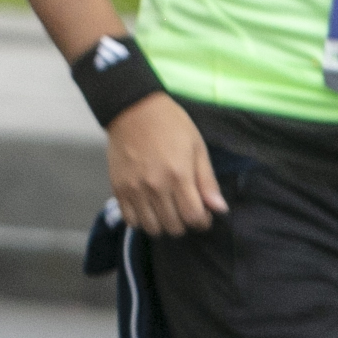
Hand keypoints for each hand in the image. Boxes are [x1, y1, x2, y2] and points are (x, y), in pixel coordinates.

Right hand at [105, 91, 224, 236]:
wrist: (133, 110)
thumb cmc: (171, 125)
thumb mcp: (197, 147)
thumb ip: (207, 181)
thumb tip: (219, 209)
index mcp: (179, 175)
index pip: (193, 216)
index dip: (202, 221)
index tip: (204, 215)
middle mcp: (155, 186)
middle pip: (173, 226)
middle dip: (184, 224)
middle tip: (185, 211)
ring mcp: (134, 189)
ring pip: (151, 227)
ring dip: (163, 225)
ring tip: (167, 212)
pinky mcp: (118, 188)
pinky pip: (130, 219)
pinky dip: (141, 221)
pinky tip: (148, 209)